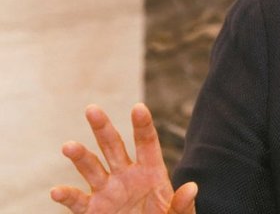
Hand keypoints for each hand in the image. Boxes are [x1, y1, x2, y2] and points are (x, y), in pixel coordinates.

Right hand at [50, 103, 197, 213]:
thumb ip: (182, 204)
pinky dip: (67, 196)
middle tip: (92, 109)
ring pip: (92, 168)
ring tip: (69, 146)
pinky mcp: (93, 210)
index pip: (147, 143)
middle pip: (113, 146)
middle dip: (103, 128)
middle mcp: (126, 176)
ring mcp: (108, 191)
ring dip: (80, 157)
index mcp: (151, 172)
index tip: (139, 107)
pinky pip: (77, 201)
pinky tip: (57, 191)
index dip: (142, 125)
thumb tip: (192, 188)